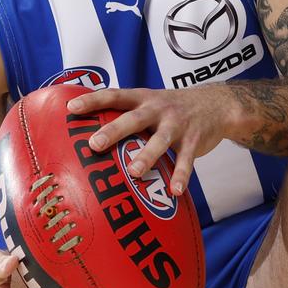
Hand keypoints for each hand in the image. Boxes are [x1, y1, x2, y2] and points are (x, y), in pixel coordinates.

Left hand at [66, 86, 233, 195]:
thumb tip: (87, 135)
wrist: (216, 104)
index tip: (71, 107)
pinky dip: (181, 176)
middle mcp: (157, 109)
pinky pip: (186, 160)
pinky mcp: (193, 140)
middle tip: (95, 144)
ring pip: (159, 141)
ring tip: (133, 173)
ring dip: (146, 156)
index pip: (113, 95)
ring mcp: (176, 125)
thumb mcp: (148, 102)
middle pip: (133, 119)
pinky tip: (174, 191)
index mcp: (142, 98)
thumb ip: (124, 115)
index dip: (92, 100)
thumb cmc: (170, 108)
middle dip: (114, 131)